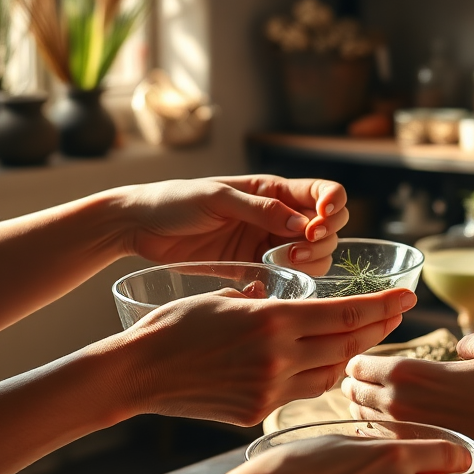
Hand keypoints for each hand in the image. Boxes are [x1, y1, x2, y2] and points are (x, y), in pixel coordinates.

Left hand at [112, 175, 349, 274]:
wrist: (140, 226)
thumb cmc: (176, 200)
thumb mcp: (217, 198)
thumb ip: (260, 210)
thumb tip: (302, 225)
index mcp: (273, 190)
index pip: (324, 193)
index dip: (333, 206)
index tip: (318, 223)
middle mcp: (277, 216)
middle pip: (327, 228)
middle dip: (321, 240)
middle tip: (294, 250)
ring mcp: (266, 244)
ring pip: (312, 256)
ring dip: (308, 262)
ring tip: (278, 264)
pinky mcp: (251, 268)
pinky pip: (284, 279)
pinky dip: (285, 283)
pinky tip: (261, 282)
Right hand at [118, 286, 416, 426]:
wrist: (136, 373)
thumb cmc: (173, 324)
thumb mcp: (223, 296)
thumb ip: (261, 299)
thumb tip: (277, 296)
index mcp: (272, 320)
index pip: (344, 313)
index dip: (381, 306)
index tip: (408, 296)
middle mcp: (278, 356)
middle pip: (346, 343)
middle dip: (378, 328)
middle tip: (400, 314)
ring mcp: (269, 389)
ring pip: (328, 372)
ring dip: (351, 355)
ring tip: (366, 338)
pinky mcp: (255, 412)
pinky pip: (300, 392)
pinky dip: (318, 376)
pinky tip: (324, 364)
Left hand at [344, 333, 473, 465]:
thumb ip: (471, 342)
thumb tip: (460, 347)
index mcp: (409, 372)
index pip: (359, 366)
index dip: (358, 362)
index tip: (365, 362)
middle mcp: (399, 401)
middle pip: (354, 393)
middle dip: (354, 386)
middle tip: (361, 383)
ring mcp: (407, 431)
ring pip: (362, 419)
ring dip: (363, 410)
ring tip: (372, 404)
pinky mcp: (419, 452)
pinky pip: (380, 442)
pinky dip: (376, 433)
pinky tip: (387, 429)